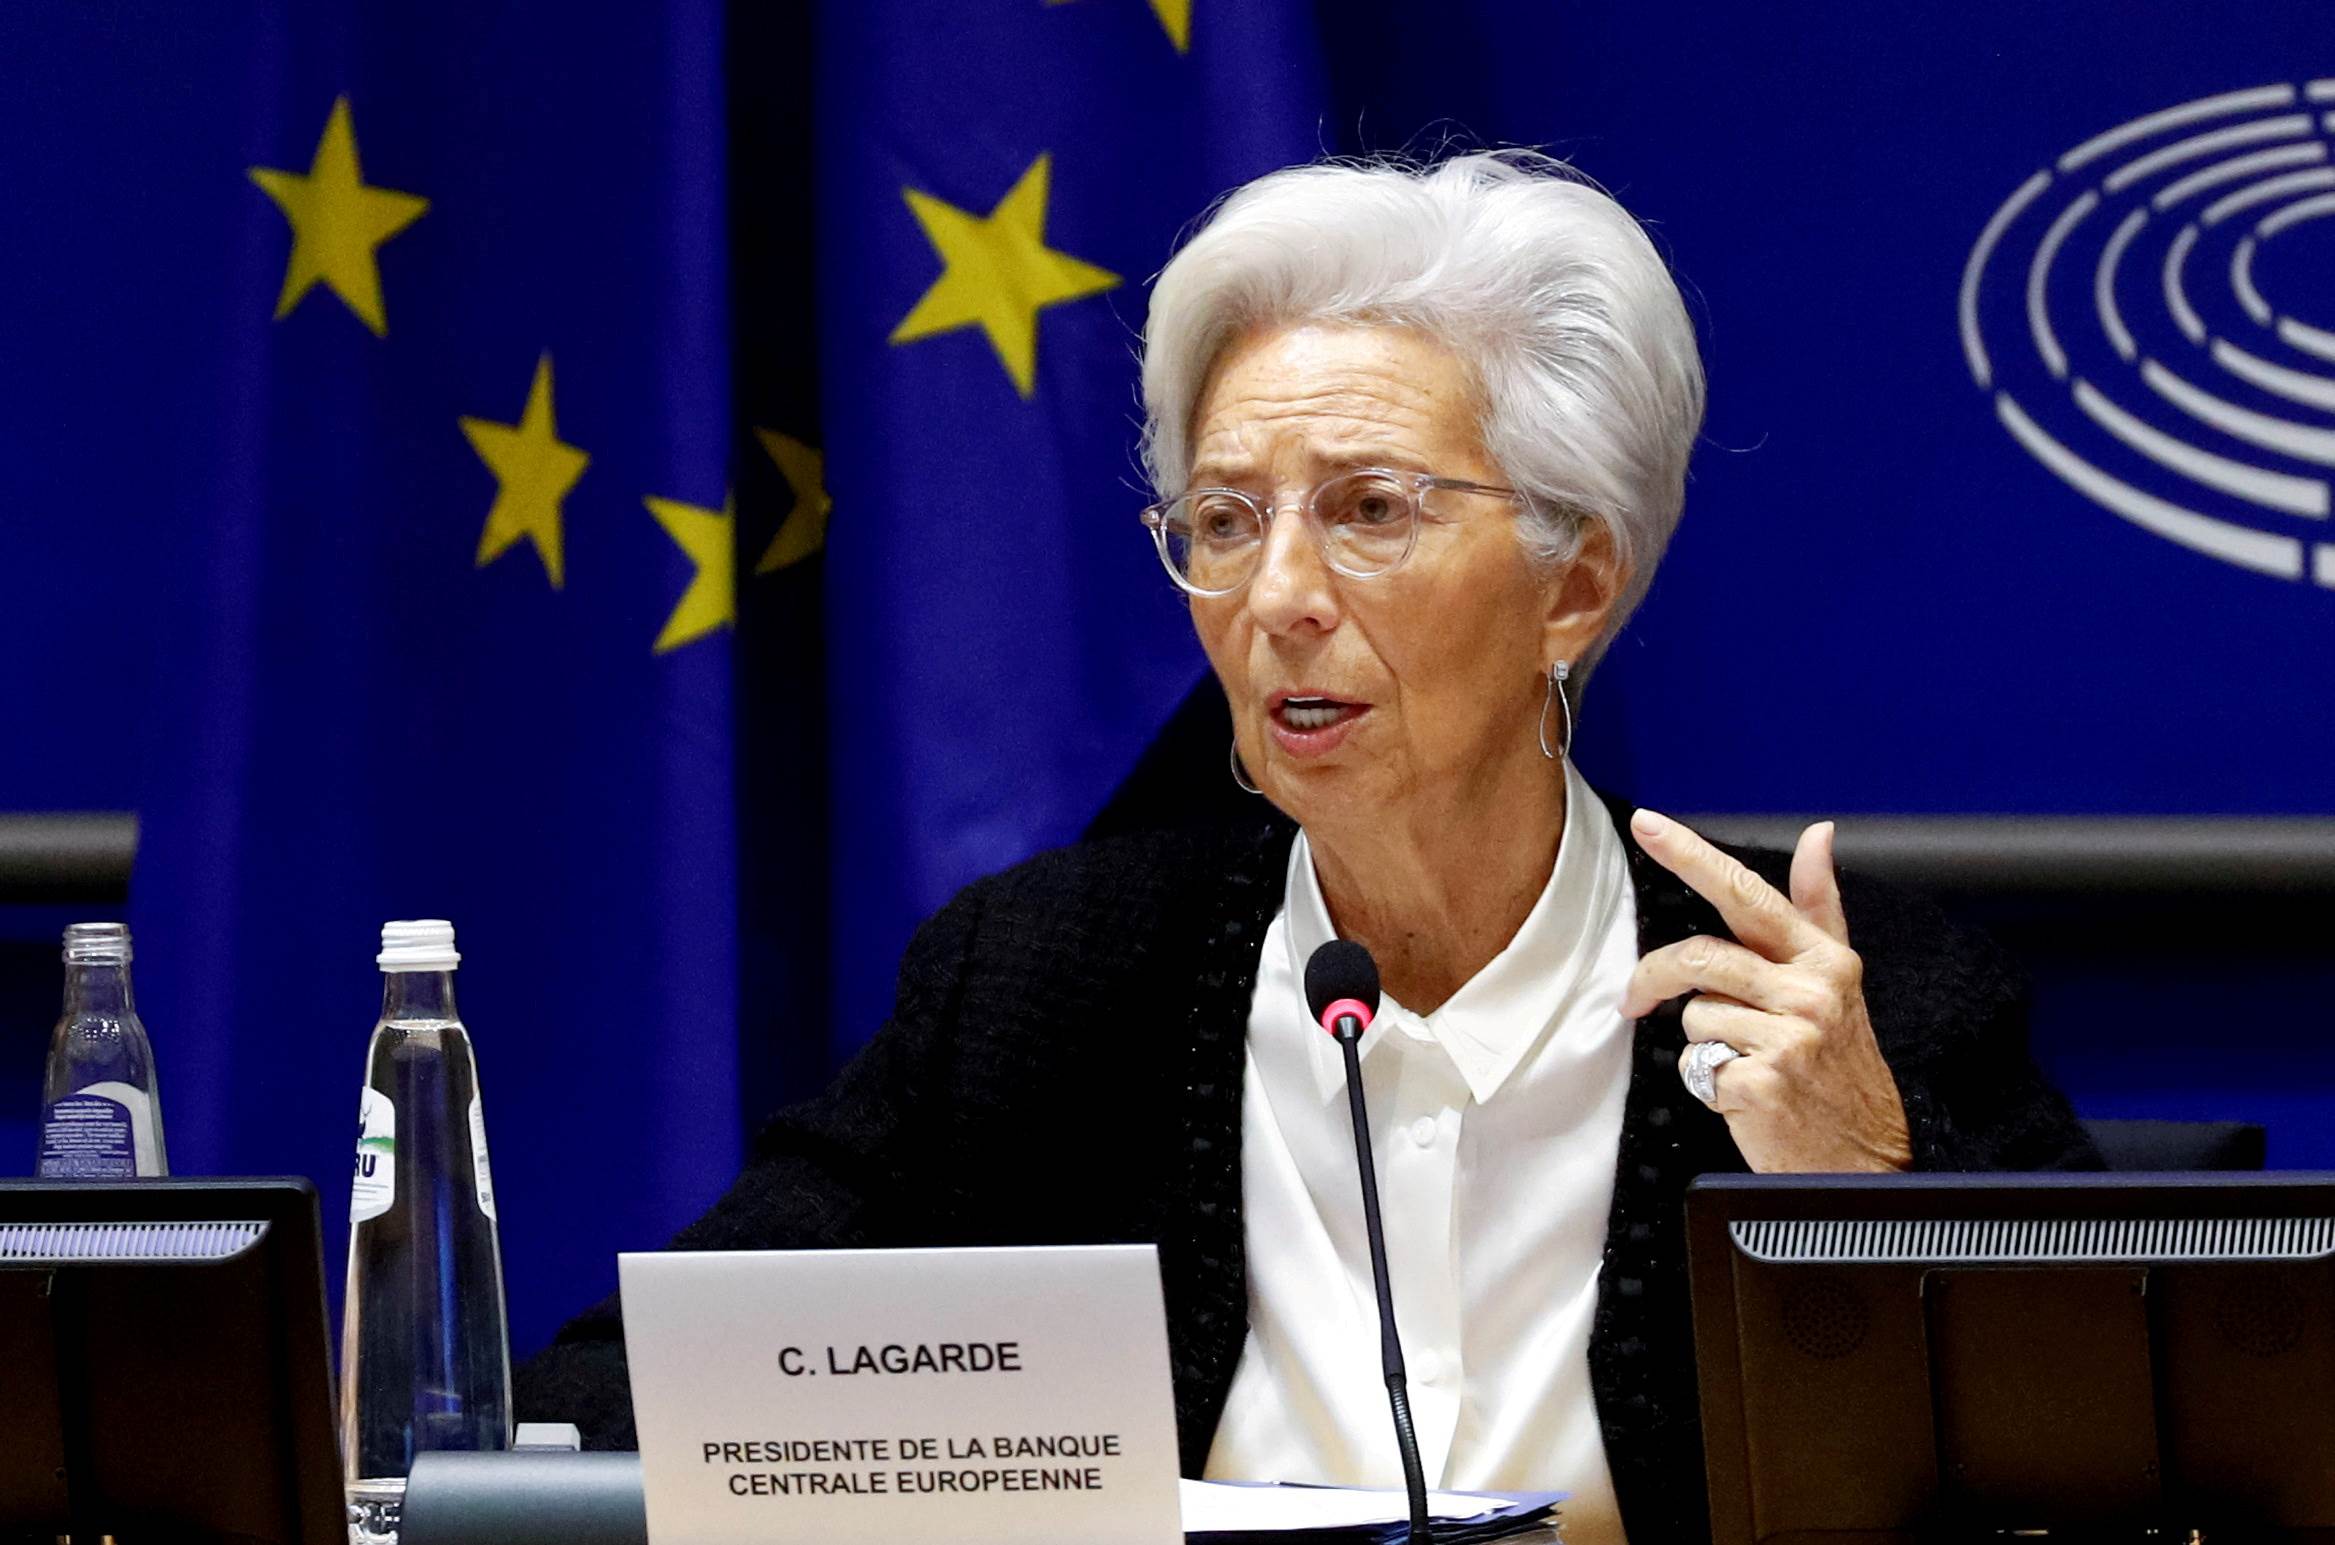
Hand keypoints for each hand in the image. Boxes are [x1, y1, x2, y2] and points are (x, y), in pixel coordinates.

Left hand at [1621, 809, 1911, 1173]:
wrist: (1863, 1161)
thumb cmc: (1839, 1067)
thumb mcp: (1838, 981)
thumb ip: (1819, 905)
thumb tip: (1818, 833)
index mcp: (1824, 958)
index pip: (1746, 894)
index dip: (1691, 855)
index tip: (1647, 823)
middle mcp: (1811, 991)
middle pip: (1698, 957)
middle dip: (1654, 977)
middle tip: (1636, 998)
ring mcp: (1790, 1038)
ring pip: (1694, 1015)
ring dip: (1704, 1042)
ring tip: (1744, 1061)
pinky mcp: (1764, 1082)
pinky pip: (1695, 1065)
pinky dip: (1708, 1082)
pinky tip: (1744, 1095)